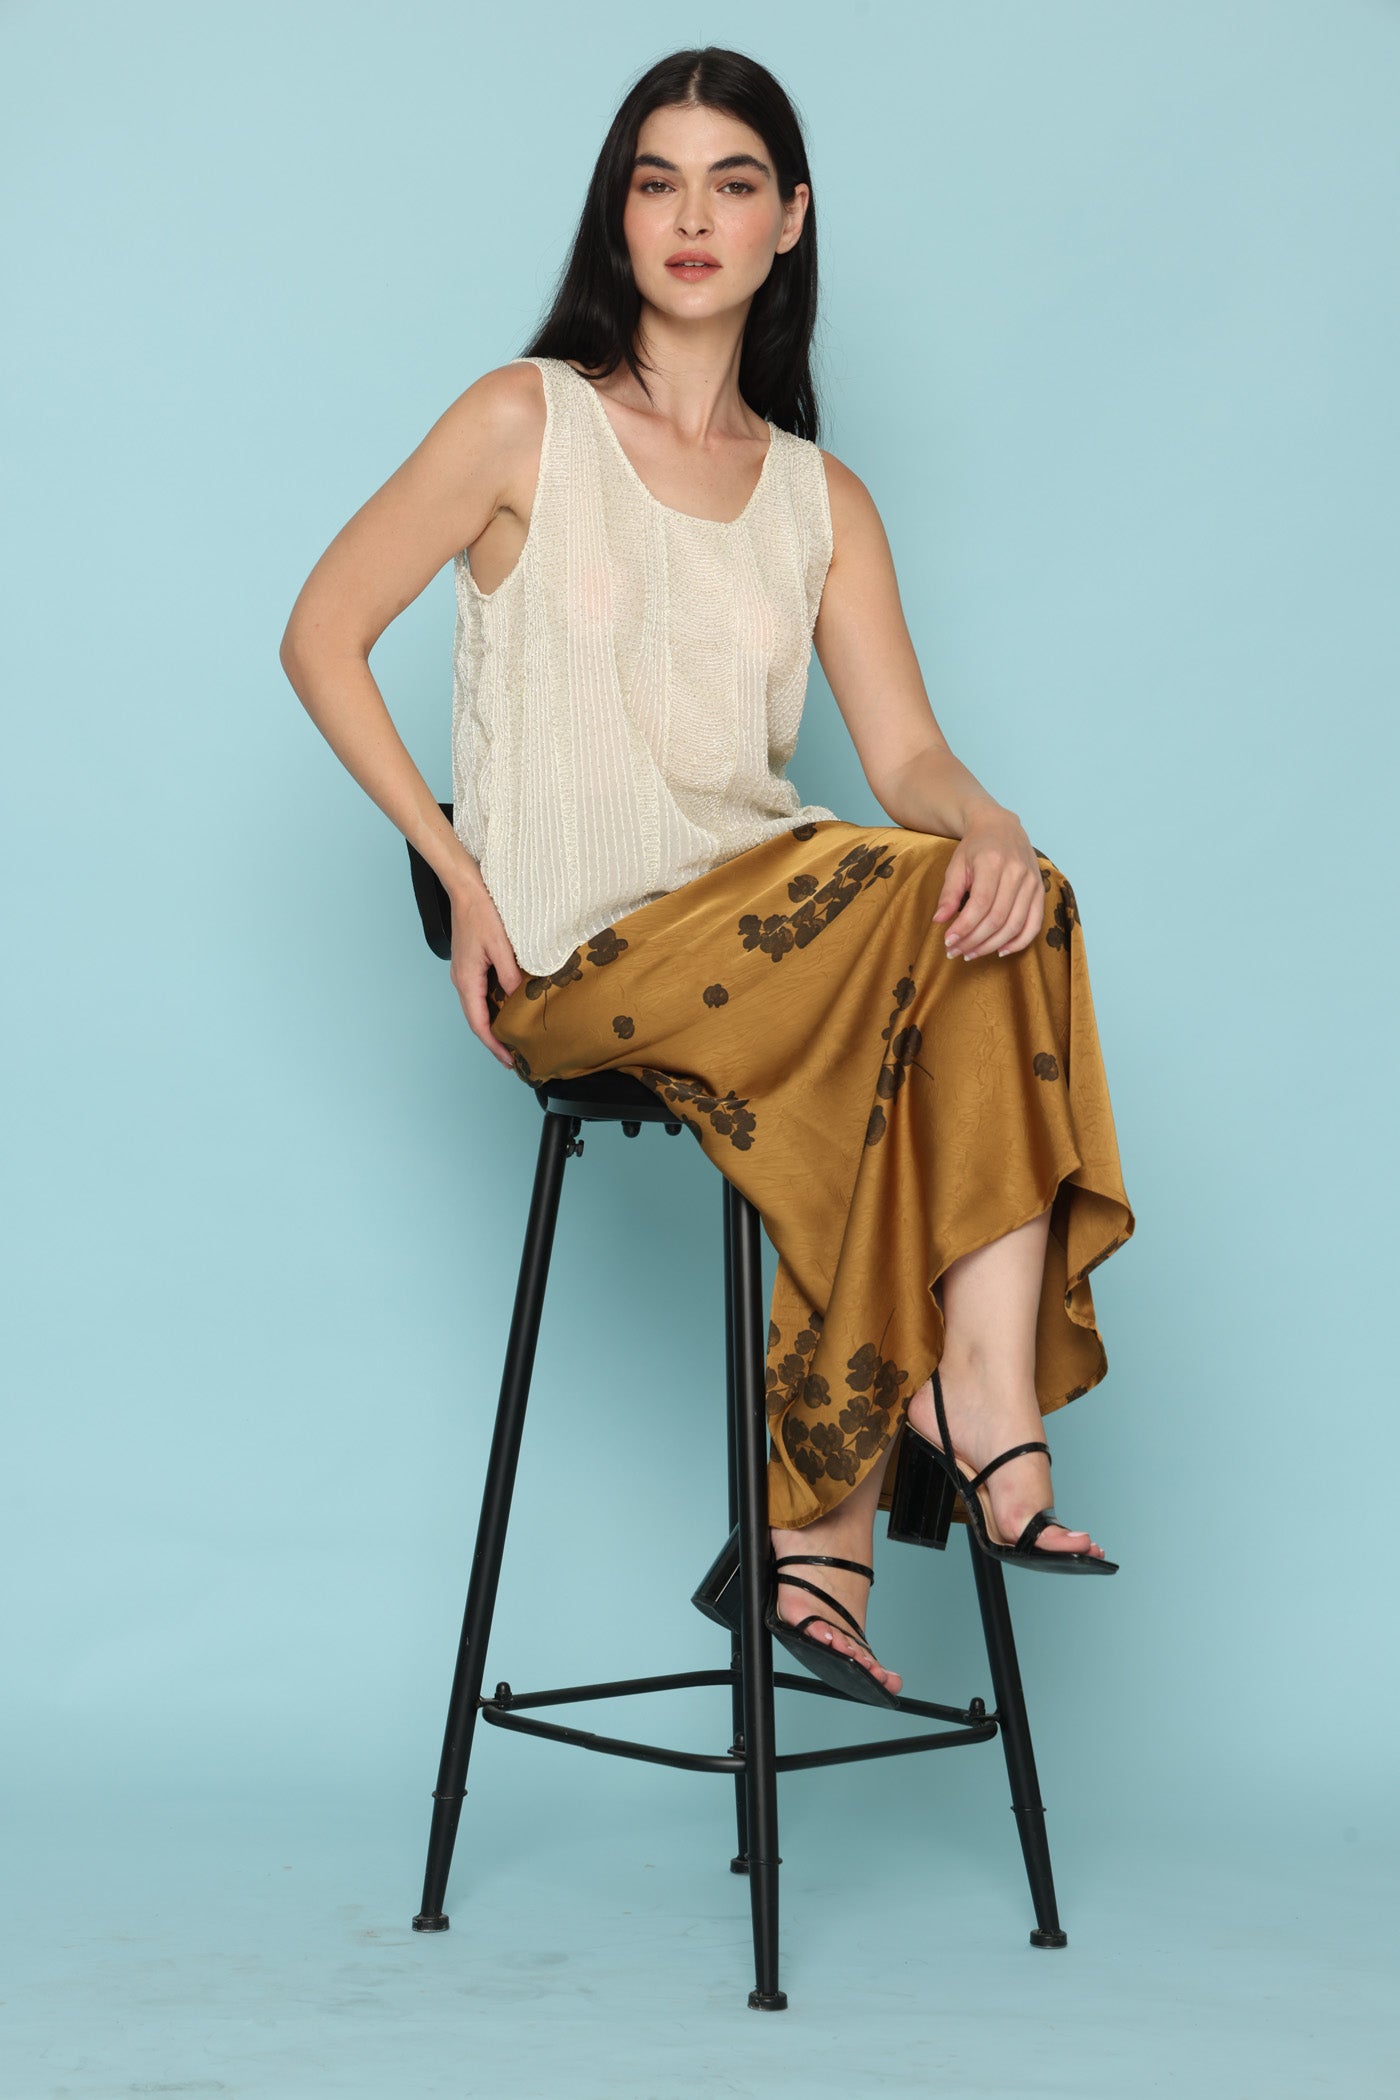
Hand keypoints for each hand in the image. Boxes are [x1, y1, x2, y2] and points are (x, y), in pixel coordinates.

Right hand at [449, 883, 525, 1067]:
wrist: (466, 888)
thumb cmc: (481, 912)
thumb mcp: (501, 945)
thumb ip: (509, 974)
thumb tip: (518, 999)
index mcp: (467, 980)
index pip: (479, 1023)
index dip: (494, 1045)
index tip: (509, 1060)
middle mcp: (462, 980)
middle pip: (477, 1020)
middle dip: (494, 1040)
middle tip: (514, 1056)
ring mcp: (464, 973)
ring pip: (479, 1007)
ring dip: (494, 1025)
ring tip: (512, 1037)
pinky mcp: (470, 965)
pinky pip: (480, 993)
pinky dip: (493, 1007)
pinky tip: (508, 1008)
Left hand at [932, 808, 1044, 959]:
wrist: (1001, 827)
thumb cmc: (975, 847)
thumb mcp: (956, 865)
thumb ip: (949, 893)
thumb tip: (939, 921)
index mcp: (993, 862)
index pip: (980, 904)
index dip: (964, 927)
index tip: (948, 941)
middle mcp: (1017, 872)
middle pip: (997, 918)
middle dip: (974, 940)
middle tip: (956, 952)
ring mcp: (1032, 882)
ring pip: (1014, 925)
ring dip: (992, 945)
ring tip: (971, 953)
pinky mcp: (1040, 891)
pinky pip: (1034, 924)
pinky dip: (1018, 942)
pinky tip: (1000, 951)